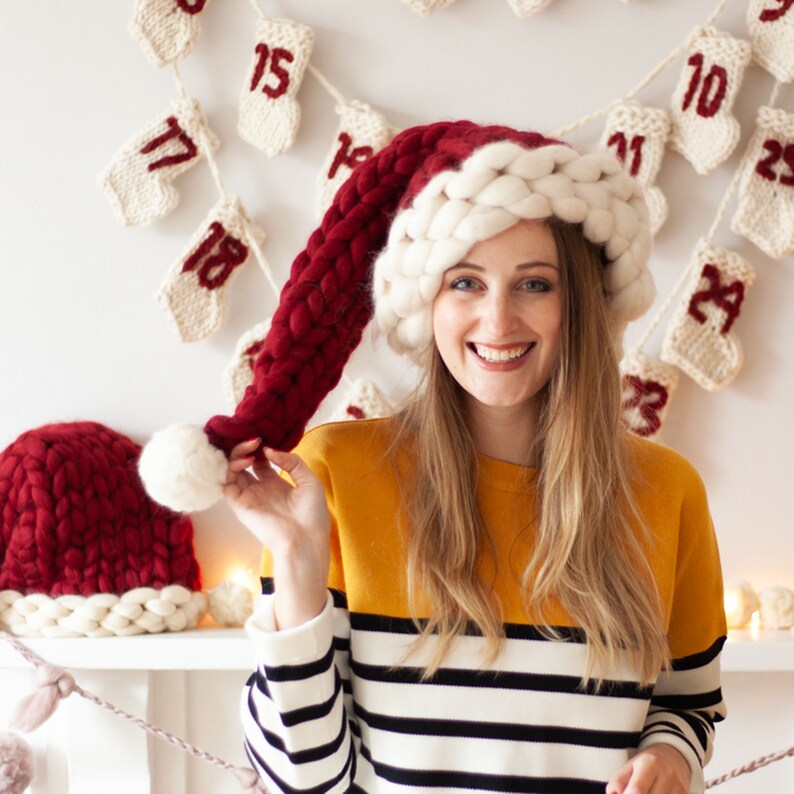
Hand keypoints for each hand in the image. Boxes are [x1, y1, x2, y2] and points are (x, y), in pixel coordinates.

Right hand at [224, 438, 330, 628]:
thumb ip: (292, 462)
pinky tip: (245, 460)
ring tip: (251, 447)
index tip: (265, 436)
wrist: (306, 539)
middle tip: (255, 438)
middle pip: (244, 463)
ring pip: (232, 470)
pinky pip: (225, 483)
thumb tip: (269, 450)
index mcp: (277, 484)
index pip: (261, 461)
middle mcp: (260, 489)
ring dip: (237, 454)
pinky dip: (230, 468)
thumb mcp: (309, 480)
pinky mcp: (240, 504)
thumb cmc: (312, 514)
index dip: (261, 447)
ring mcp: (248, 496)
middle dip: (246, 447)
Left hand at [605, 744, 691, 793]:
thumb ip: (618, 780)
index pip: (637, 790)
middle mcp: (667, 774)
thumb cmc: (647, 764)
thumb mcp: (630, 766)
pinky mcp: (686, 793)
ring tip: (645, 793)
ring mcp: (679, 787)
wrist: (674, 756)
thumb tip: (612, 793)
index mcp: (650, 763)